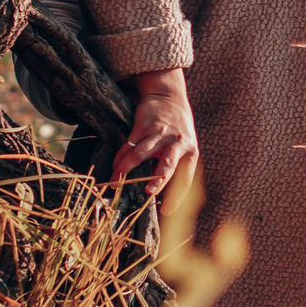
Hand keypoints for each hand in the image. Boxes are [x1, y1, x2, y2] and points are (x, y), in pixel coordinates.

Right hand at [115, 67, 199, 196]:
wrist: (168, 95)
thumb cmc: (177, 129)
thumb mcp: (184, 146)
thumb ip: (175, 167)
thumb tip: (161, 196)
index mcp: (190, 152)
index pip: (185, 178)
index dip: (176, 196)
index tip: (166, 211)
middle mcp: (177, 143)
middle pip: (168, 164)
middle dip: (158, 179)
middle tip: (149, 192)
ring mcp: (159, 134)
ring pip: (140, 154)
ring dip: (126, 170)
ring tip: (116, 183)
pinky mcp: (143, 125)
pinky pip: (129, 145)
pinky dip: (120, 158)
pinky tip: (115, 167)